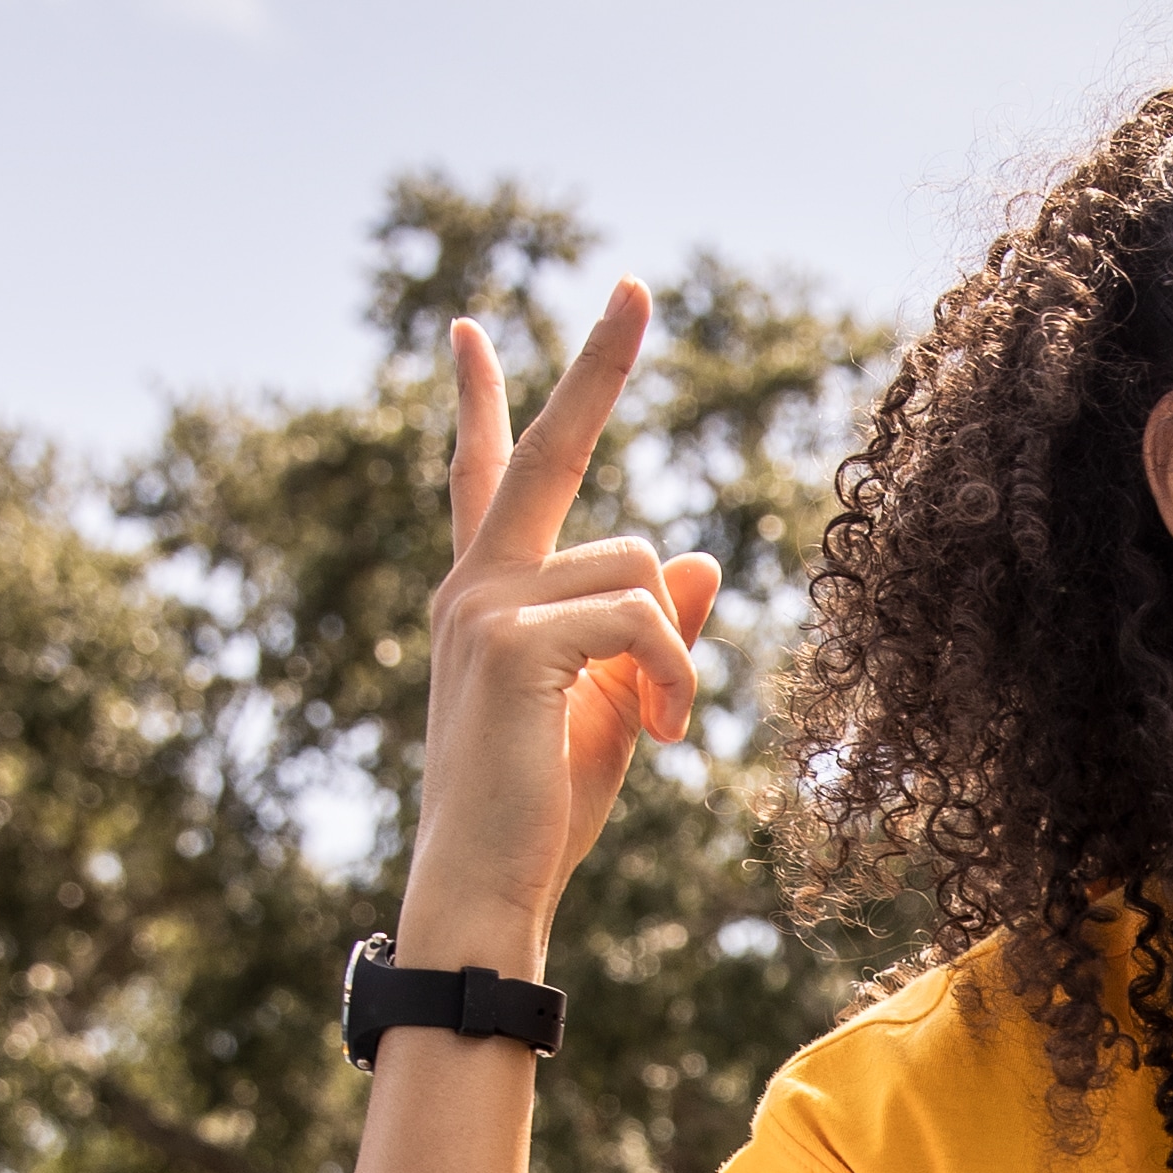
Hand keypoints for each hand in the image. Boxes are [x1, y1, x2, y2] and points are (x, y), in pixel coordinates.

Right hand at [395, 283, 722, 968]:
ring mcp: (485, 605)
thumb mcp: (615, 711)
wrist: (490, 887)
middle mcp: (476, 585)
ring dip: (674, 653)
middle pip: (550, 451)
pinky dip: (672, 677)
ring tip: (663, 727)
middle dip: (598, 364)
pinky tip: (663, 736)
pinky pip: (638, 617)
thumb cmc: (544, 813)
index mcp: (489, 596)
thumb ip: (655, 635)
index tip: (470, 331)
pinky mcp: (511, 641)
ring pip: (636, 567)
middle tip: (636, 285)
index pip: (489, 478)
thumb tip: (703, 560)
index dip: (487, 402)